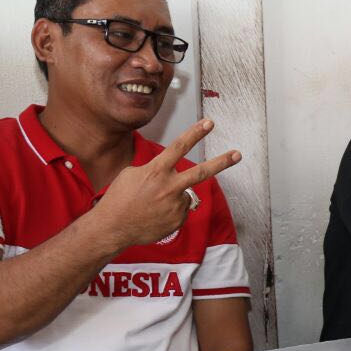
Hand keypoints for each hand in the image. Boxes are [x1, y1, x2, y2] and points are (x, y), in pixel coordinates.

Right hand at [96, 119, 241, 248]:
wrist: (113, 227)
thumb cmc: (119, 199)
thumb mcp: (131, 174)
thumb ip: (155, 170)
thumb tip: (169, 174)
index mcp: (156, 171)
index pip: (179, 147)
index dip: (195, 133)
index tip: (208, 123)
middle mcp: (169, 187)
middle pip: (202, 171)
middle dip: (222, 162)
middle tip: (237, 154)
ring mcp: (176, 205)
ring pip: (184, 194)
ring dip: (172, 197)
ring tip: (152, 205)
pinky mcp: (178, 220)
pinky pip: (180, 210)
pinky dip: (170, 211)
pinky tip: (155, 215)